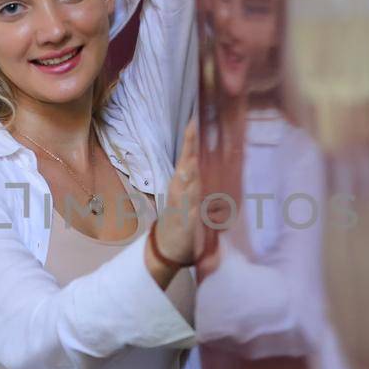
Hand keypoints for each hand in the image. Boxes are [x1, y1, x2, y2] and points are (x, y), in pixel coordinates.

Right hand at [152, 121, 201, 269]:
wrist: (168, 246)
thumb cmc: (182, 216)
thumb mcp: (190, 193)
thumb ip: (195, 176)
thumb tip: (201, 155)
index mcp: (182, 184)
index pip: (187, 159)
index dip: (190, 142)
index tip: (193, 122)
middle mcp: (179, 194)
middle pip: (184, 171)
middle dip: (188, 154)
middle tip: (191, 134)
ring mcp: (180, 211)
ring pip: (185, 192)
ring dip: (188, 179)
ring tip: (191, 164)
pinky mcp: (184, 229)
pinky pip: (188, 221)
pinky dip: (191, 215)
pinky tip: (194, 209)